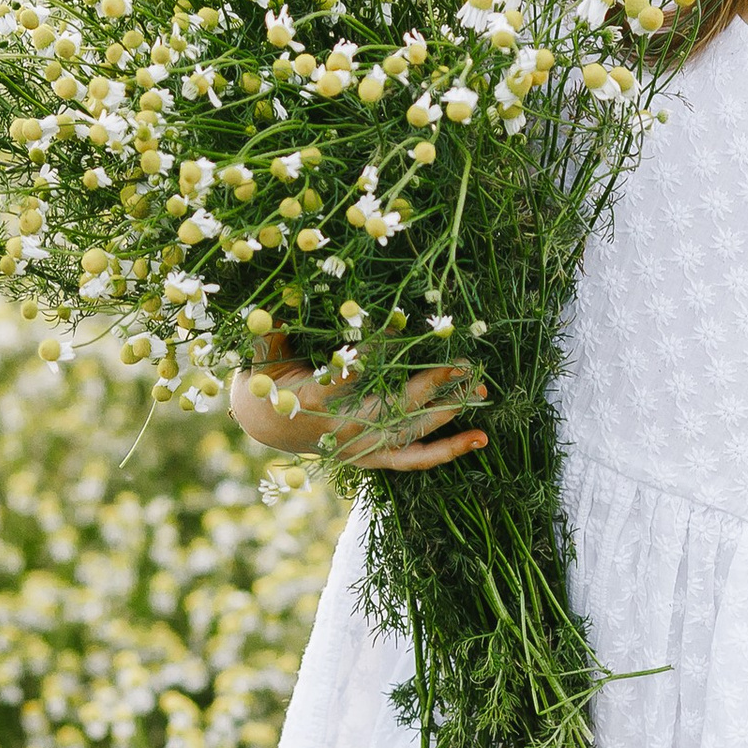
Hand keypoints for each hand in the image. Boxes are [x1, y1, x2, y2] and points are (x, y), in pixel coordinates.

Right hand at [226, 339, 488, 472]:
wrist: (267, 425)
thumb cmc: (271, 378)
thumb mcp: (266, 349)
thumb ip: (276, 325)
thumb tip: (286, 288)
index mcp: (313, 400)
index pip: (349, 375)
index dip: (374, 351)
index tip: (399, 324)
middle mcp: (342, 430)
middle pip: (393, 408)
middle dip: (429, 384)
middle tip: (461, 363)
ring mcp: (361, 449)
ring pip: (411, 433)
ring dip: (448, 412)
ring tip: (481, 390)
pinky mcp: (375, 459)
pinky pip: (415, 459)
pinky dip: (448, 450)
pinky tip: (481, 438)